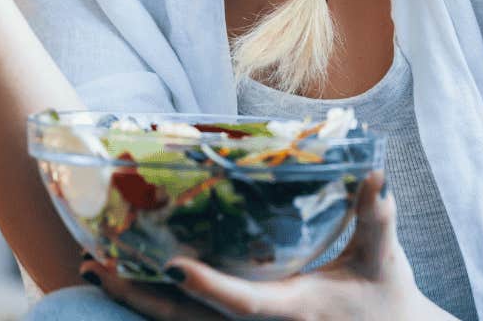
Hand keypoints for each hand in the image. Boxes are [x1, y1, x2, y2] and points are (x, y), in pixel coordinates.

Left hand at [79, 170, 440, 319]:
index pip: (242, 302)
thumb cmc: (386, 298)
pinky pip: (191, 320)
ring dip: (137, 299)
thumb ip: (375, 218)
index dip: (208, 287)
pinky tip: (129, 279)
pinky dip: (156, 303)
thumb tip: (374, 175)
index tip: (172, 266)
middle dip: (142, 296)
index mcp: (293, 310)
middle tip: (100, 265)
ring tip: (96, 269)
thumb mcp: (382, 258)